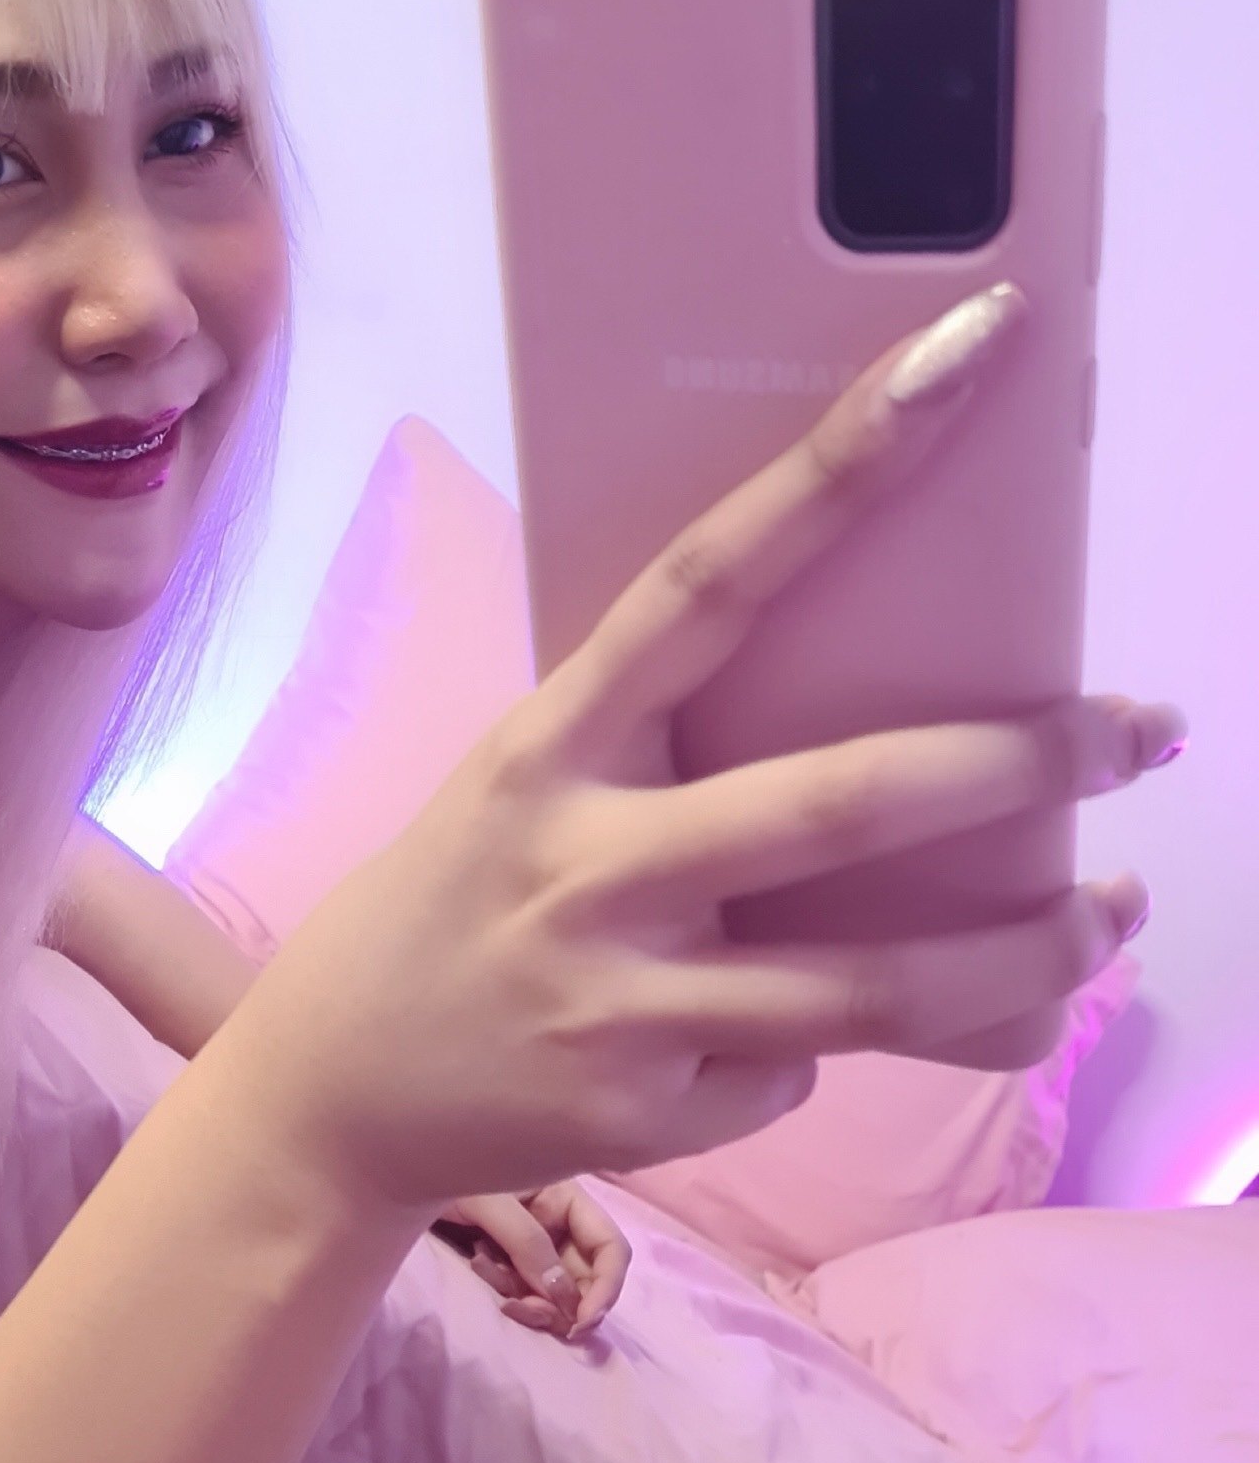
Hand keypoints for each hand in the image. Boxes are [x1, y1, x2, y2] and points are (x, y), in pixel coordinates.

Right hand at [221, 283, 1180, 1220]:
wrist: (328, 1094)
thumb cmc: (456, 908)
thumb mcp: (526, 792)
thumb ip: (663, 759)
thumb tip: (880, 741)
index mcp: (549, 744)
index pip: (706, 577)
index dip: (839, 464)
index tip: (966, 352)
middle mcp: (580, 862)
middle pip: (835, 804)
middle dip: (1015, 767)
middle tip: (1134, 732)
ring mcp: (616, 997)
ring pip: (868, 987)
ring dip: (1021, 956)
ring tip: (1107, 921)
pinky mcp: (642, 1110)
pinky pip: (794, 1070)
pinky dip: (822, 1053)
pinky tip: (789, 1044)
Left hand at [434, 1183, 629, 1338]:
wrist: (403, 1174)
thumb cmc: (448, 1169)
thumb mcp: (490, 1204)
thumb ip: (528, 1244)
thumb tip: (563, 1295)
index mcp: (567, 1199)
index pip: (610, 1248)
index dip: (606, 1288)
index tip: (581, 1322)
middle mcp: (558, 1224)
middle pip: (584, 1280)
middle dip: (560, 1304)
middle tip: (524, 1311)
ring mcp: (534, 1245)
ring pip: (552, 1294)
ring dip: (529, 1299)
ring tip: (489, 1275)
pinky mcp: (509, 1261)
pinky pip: (523, 1291)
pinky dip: (505, 1290)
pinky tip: (477, 1263)